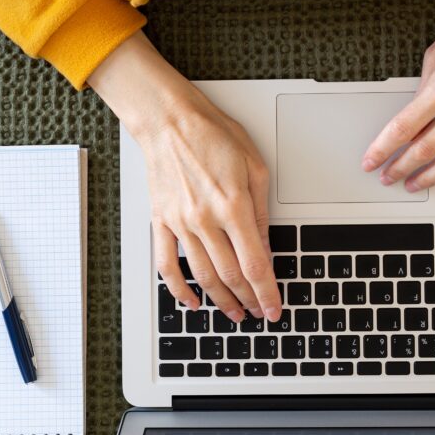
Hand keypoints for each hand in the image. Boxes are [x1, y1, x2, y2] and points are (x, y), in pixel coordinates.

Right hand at [89, 32, 280, 322]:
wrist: (169, 122)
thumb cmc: (213, 136)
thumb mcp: (255, 167)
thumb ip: (262, 213)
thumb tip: (265, 247)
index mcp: (233, 206)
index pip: (254, 264)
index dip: (266, 292)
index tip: (273, 308)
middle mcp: (205, 219)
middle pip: (231, 275)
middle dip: (248, 300)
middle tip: (259, 313)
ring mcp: (180, 223)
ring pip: (202, 276)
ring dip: (220, 300)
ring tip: (234, 313)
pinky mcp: (161, 222)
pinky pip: (167, 264)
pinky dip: (178, 289)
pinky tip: (191, 301)